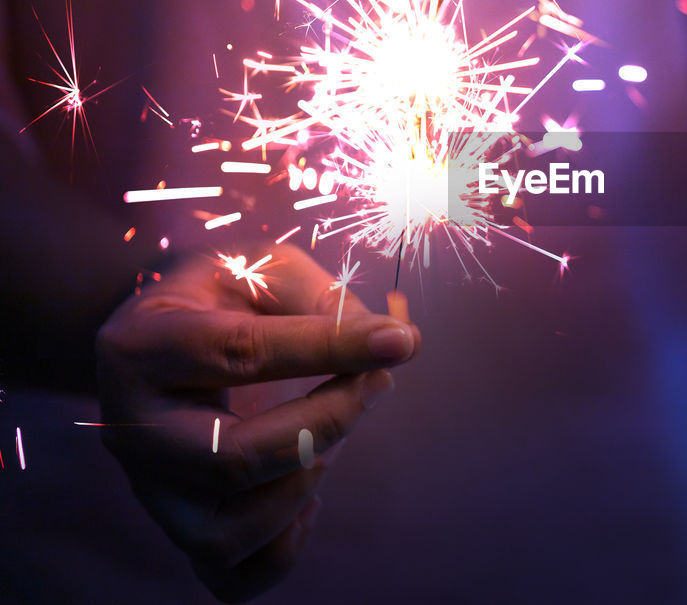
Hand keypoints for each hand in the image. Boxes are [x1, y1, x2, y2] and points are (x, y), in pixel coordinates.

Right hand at [95, 243, 419, 600]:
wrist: (157, 337)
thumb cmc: (221, 295)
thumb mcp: (262, 267)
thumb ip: (324, 298)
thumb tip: (400, 342)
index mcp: (142, 347)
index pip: (240, 352)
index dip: (330, 347)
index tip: (399, 341)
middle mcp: (131, 430)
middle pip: (230, 458)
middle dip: (328, 420)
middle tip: (377, 380)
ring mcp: (151, 491)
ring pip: (228, 533)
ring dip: (307, 483)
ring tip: (330, 431)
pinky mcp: (178, 531)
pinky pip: (232, 577)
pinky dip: (287, 545)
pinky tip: (307, 492)